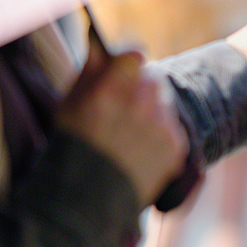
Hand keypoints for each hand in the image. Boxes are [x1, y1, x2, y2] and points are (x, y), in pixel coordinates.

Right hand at [56, 41, 188, 206]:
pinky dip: (159, 137)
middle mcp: (142, 101)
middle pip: (151, 80)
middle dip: (139, 90)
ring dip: (150, 113)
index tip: (123, 71)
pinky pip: (171, 129)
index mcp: (112, 87)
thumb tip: (100, 47)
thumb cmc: (72, 147)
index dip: (128, 64)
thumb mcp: (69, 104)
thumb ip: (89, 72)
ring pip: (162, 105)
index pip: (135, 55)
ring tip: (128, 137)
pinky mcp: (176, 146)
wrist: (88, 198)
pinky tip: (138, 152)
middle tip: (123, 110)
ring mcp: (162, 124)